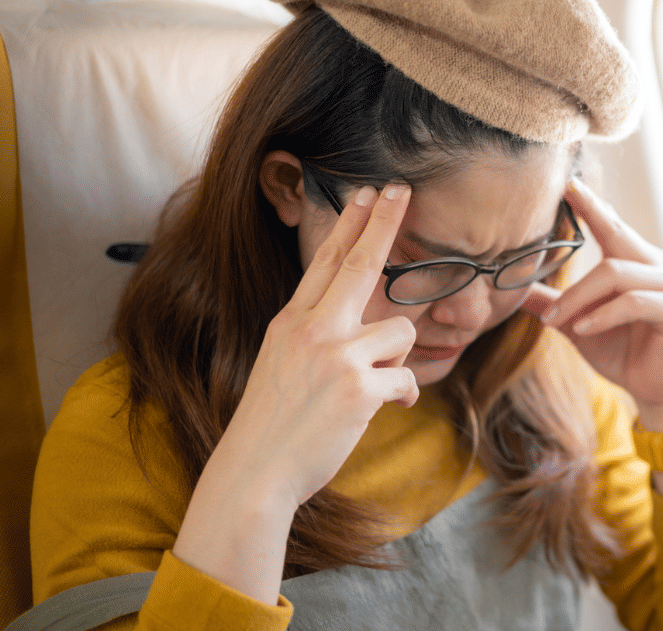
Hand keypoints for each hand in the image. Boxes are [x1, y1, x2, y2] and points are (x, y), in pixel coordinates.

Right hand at [218, 183, 419, 508]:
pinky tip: (387, 409)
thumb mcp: (281, 364)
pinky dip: (405, 395)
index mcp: (290, 322)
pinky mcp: (359, 388)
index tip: (367, 193)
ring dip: (398, 358)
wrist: (255, 472)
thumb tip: (360, 325)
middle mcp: (311, 330)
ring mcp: (335, 356)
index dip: (349, 224)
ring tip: (377, 387)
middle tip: (404, 190)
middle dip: (385, 222)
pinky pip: (407, 377)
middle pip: (359, 263)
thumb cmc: (272, 424)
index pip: (325, 261)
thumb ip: (315, 336)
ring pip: (399, 329)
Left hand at [522, 179, 662, 419]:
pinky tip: (583, 328)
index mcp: (635, 261)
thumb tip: (512, 291)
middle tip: (565, 196)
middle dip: (592, 214)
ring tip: (555, 319)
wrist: (651, 389)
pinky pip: (634, 302)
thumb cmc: (618, 351)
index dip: (590, 204)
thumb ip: (551, 303)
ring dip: (579, 297)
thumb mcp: (576, 323)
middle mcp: (657, 266)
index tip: (568, 182)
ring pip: (616, 273)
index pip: (611, 225)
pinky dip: (603, 314)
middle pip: (616, 235)